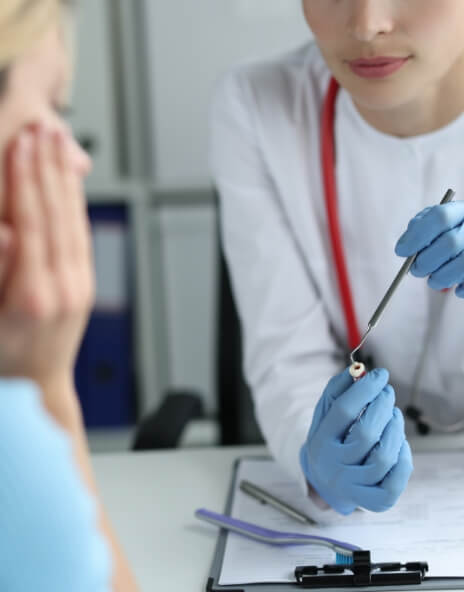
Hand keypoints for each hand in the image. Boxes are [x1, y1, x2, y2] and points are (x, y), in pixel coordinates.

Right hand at [0, 126, 94, 395]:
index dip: (26, 179)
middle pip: (57, 215)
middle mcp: (63, 287)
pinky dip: (76, 206)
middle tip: (42, 130)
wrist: (37, 386)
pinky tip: (70, 184)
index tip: (23, 144)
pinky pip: (82, 237)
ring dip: (66, 181)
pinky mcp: (85, 286)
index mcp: (32, 293)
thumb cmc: (2, 356)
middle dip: (48, 169)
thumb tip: (7, 231)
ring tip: (59, 145)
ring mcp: (79, 286)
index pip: (31, 222)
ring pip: (75, 222)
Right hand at [299, 368, 412, 514]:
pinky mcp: (374, 501)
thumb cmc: (330, 440)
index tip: (380, 375)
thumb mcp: (324, 415)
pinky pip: (396, 481)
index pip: (343, 411)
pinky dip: (403, 457)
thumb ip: (337, 391)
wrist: (326, 482)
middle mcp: (333, 467)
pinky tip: (399, 442)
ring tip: (393, 415)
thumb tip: (357, 370)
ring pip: (383, 457)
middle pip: (365, 434)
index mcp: (320, 441)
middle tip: (388, 393)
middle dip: (382, 407)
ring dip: (395, 430)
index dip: (364, 389)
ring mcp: (353, 486)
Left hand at [395, 202, 463, 296]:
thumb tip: (404, 246)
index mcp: (461, 210)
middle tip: (415, 270)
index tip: (401, 251)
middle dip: (426, 262)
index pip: (440, 217)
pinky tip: (455, 286)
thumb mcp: (432, 220)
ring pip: (461, 266)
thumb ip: (418, 228)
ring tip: (433, 280)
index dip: (417, 236)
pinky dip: (460, 289)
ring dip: (440, 278)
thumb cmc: (447, 230)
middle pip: (450, 243)